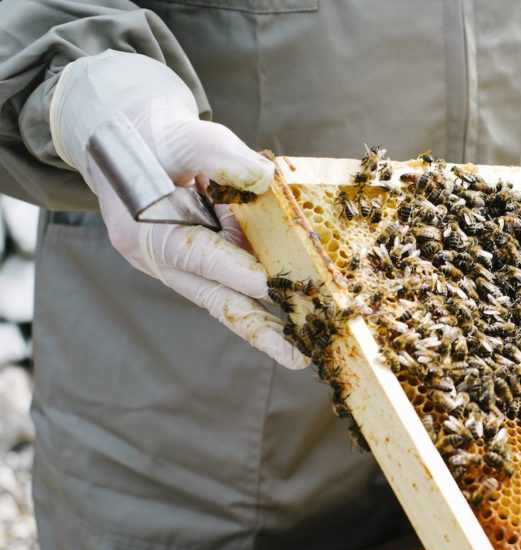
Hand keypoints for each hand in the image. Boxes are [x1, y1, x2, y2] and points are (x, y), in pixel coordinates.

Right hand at [50, 50, 306, 367]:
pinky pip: (230, 294)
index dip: (231, 268)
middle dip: (256, 328)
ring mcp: (176, 270)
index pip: (193, 252)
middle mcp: (157, 258)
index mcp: (142, 227)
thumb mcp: (188, 137)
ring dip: (265, 330)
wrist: (131, 144)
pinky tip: (295, 329)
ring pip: (224, 304)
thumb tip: (265, 178)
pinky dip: (261, 309)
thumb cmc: (162, 139)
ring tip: (302, 353)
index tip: (268, 285)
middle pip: (212, 297)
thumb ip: (222, 158)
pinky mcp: (196, 272)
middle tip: (295, 354)